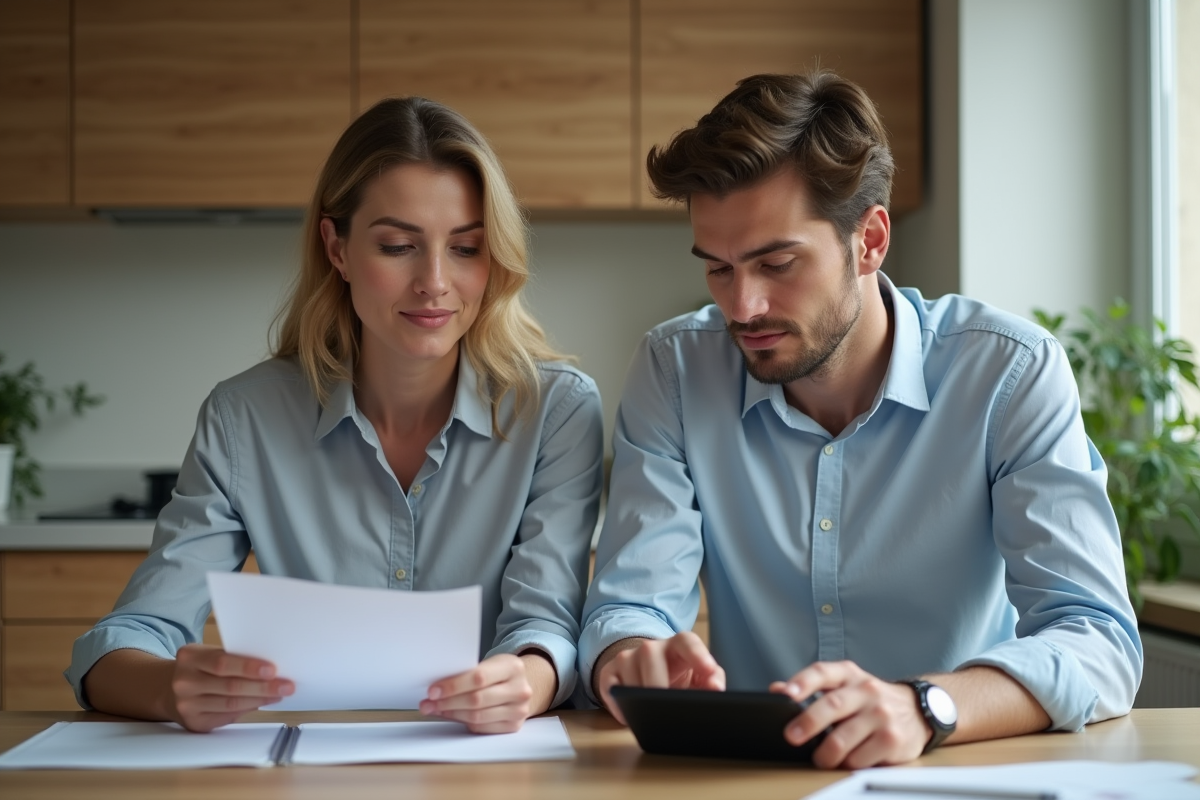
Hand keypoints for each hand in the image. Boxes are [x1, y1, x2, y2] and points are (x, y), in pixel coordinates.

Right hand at [169, 644, 293, 731]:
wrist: (169, 689)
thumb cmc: (200, 668)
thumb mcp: (207, 655)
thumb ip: (231, 659)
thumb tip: (270, 668)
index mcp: (189, 657)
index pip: (222, 662)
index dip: (249, 667)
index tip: (273, 669)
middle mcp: (184, 682)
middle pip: (230, 686)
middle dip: (263, 687)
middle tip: (286, 686)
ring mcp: (187, 705)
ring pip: (231, 704)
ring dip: (260, 700)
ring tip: (278, 694)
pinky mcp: (194, 723)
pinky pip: (227, 716)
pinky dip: (248, 709)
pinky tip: (261, 703)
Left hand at [420, 653, 542, 733]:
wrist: (522, 684)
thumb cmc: (499, 673)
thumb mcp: (489, 664)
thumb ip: (468, 673)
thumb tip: (436, 688)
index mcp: (512, 667)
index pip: (479, 677)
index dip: (453, 685)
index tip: (433, 690)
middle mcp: (520, 689)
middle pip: (476, 700)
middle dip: (447, 702)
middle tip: (428, 703)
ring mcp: (519, 710)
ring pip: (477, 716)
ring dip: (451, 713)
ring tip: (435, 709)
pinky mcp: (513, 726)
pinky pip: (481, 728)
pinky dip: (462, 722)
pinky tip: (451, 715)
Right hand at [595, 632, 725, 724]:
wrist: (648, 674)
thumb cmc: (678, 676)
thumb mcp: (699, 677)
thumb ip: (712, 680)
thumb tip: (716, 688)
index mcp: (678, 645)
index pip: (687, 641)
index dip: (698, 655)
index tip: (708, 670)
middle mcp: (651, 647)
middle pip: (651, 656)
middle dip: (659, 683)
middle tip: (668, 708)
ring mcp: (627, 658)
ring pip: (630, 674)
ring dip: (640, 699)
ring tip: (652, 717)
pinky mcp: (609, 673)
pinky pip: (611, 690)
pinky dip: (621, 707)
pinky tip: (632, 717)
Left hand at [770, 660, 928, 768]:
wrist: (918, 711)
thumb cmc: (870, 700)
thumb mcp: (843, 686)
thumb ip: (811, 687)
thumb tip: (777, 690)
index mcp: (849, 674)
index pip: (823, 672)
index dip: (803, 682)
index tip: (786, 694)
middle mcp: (866, 690)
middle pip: (832, 705)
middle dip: (808, 723)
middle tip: (792, 737)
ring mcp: (881, 715)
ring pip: (843, 738)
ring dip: (825, 754)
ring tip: (820, 758)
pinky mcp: (892, 739)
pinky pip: (860, 758)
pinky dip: (848, 764)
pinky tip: (847, 761)